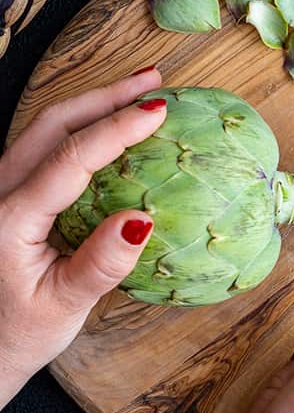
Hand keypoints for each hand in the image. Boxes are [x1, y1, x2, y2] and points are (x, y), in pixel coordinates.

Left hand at [0, 68, 166, 407]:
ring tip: (140, 92)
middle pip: (52, 123)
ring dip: (94, 104)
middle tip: (155, 81)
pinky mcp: (12, 195)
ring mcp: (2, 189)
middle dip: (105, 96)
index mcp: (11, 218)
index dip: (116, 128)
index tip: (158, 110)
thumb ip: (100, 264)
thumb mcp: (63, 307)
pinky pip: (46, 148)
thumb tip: (142, 220)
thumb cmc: (18, 331)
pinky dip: (83, 126)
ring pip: (44, 129)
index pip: (70, 157)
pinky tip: (114, 128)